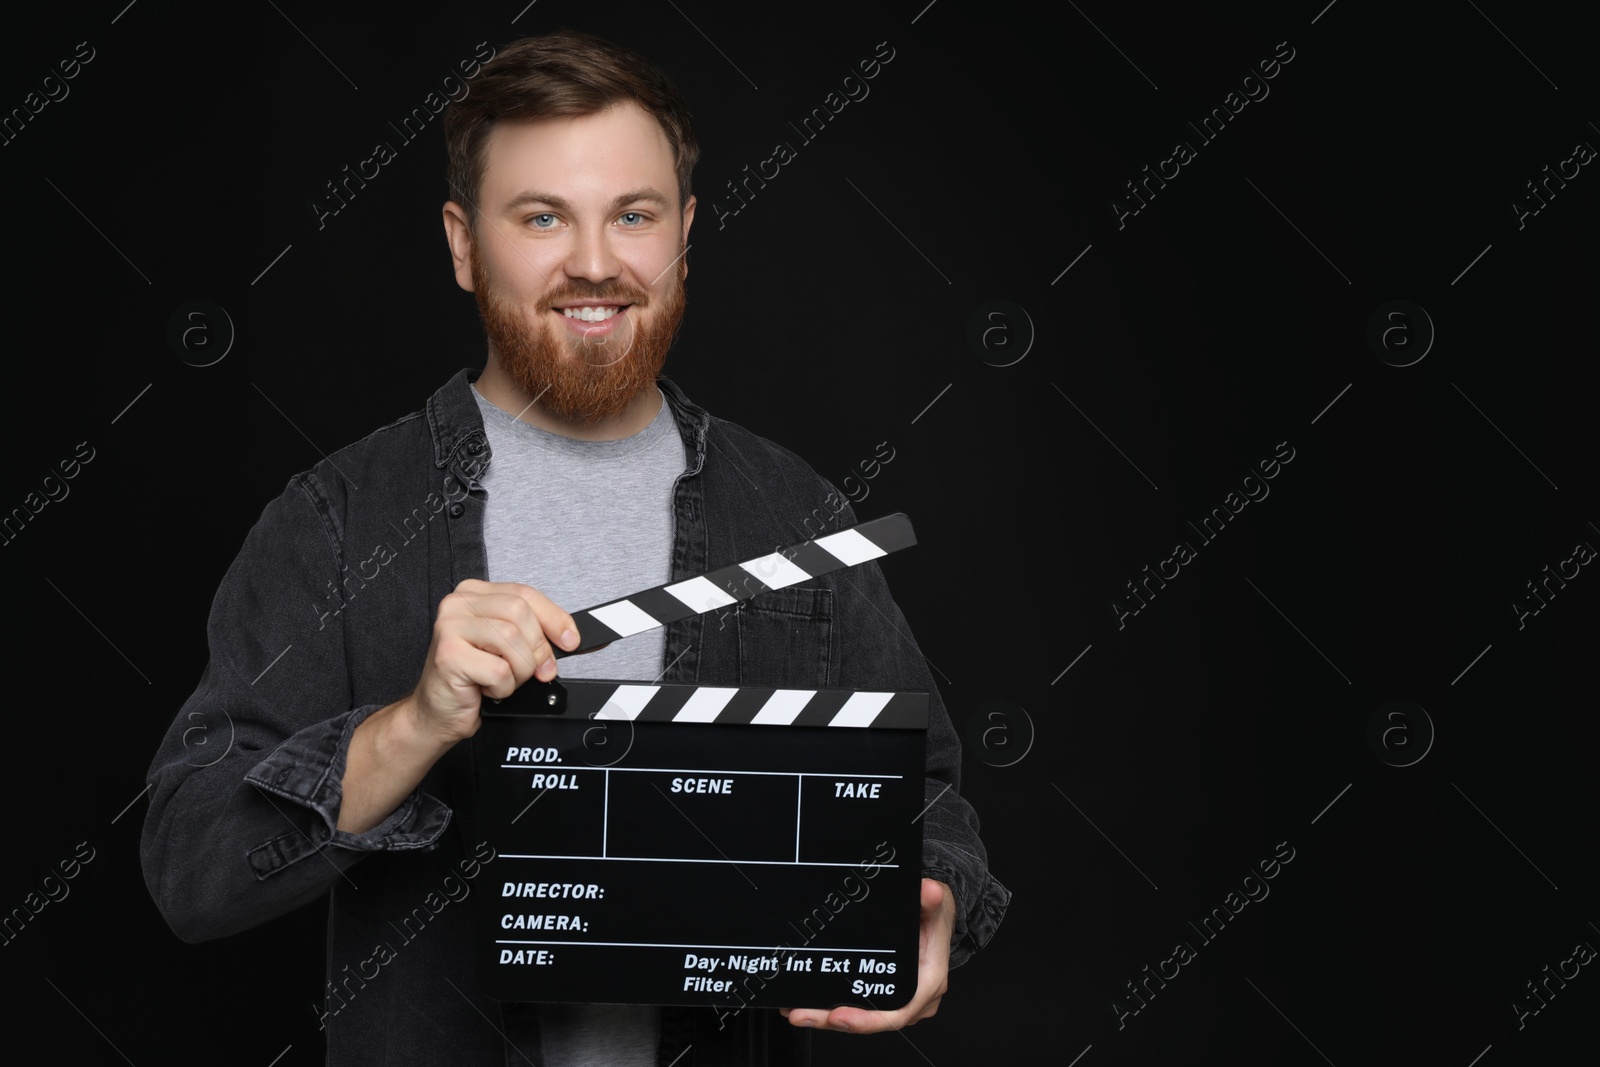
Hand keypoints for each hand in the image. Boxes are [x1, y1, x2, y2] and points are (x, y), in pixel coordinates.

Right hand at [405, 579, 578, 742]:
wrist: (438, 712)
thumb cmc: (472, 679)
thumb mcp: (507, 647)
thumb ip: (532, 633)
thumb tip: (568, 636)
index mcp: (474, 594)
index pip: (525, 594)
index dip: (554, 617)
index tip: (571, 639)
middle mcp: (458, 604)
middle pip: (520, 613)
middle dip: (537, 648)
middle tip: (538, 671)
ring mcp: (449, 627)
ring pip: (512, 640)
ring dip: (519, 671)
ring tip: (504, 679)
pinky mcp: (449, 654)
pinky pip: (499, 670)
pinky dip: (503, 687)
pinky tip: (488, 689)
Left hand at [779, 879, 955, 1032]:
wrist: (934, 916)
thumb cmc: (933, 916)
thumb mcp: (934, 904)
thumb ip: (930, 898)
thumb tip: (929, 891)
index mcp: (927, 983)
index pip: (897, 1013)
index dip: (867, 1019)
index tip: (838, 1015)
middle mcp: (914, 1000)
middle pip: (872, 1020)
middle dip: (835, 1020)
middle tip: (802, 1014)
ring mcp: (898, 1000)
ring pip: (862, 1016)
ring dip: (828, 1017)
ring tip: (797, 1011)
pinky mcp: (884, 995)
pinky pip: (860, 1006)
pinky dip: (833, 1007)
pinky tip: (809, 1003)